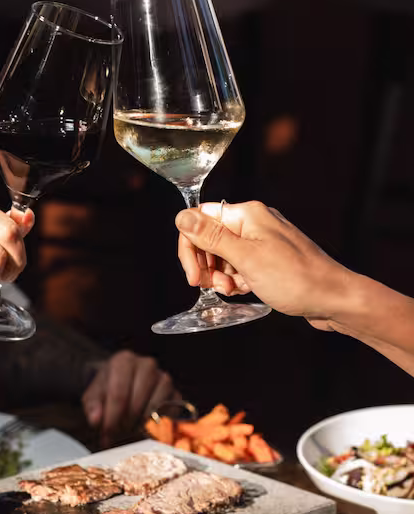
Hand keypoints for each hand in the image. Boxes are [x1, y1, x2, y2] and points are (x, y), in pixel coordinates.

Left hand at [82, 350, 178, 445]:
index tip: (107, 433)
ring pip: (156, 406)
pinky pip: (171, 413)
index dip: (112, 417)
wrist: (122, 384)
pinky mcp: (175, 393)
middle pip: (138, 400)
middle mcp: (147, 365)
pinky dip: (158, 424)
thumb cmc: (107, 390)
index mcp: (123, 361)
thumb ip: (92, 407)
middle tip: (118, 433)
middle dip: (126, 421)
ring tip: (130, 429)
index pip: (119, 393)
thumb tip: (96, 420)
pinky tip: (145, 427)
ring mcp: (163, 378)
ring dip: (141, 423)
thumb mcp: (93, 396)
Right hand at [175, 201, 352, 329]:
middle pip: (209, 238)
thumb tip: (181, 217)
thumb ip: (212, 237)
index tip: (194, 276)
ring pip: (222, 256)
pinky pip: (239, 266)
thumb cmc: (295, 278)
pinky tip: (245, 290)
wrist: (333, 299)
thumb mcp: (247, 259)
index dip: (191, 248)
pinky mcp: (268, 260)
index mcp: (247, 215)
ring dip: (220, 276)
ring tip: (233, 289)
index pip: (200, 219)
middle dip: (205, 264)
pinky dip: (235, 279)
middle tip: (210, 286)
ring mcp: (262, 242)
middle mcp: (254, 223)